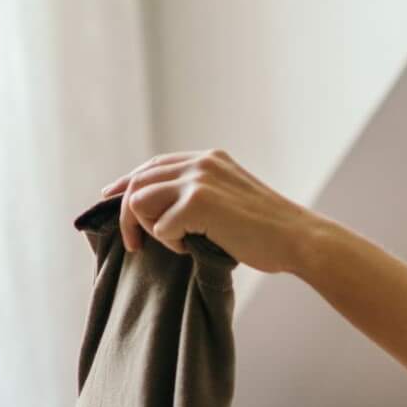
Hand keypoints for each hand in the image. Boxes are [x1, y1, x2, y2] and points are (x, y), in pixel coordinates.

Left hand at [98, 149, 316, 274]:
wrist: (297, 239)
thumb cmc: (268, 233)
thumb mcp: (231, 200)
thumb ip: (201, 195)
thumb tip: (161, 209)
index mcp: (209, 159)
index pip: (153, 166)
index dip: (127, 183)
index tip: (110, 198)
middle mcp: (200, 163)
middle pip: (138, 181)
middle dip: (126, 214)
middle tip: (133, 244)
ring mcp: (198, 180)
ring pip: (140, 201)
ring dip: (150, 229)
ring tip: (178, 243)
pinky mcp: (198, 202)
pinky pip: (160, 227)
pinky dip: (172, 244)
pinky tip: (195, 246)